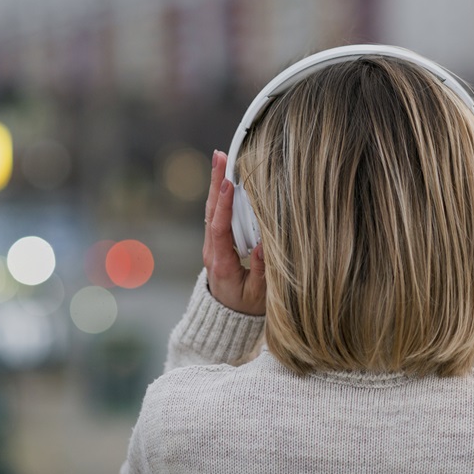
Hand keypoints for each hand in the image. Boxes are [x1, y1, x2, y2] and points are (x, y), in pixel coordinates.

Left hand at [202, 150, 265, 314]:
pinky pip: (217, 214)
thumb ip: (261, 273)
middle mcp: (212, 251)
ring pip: (212, 210)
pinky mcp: (216, 241)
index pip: (220, 230)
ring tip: (222, 158)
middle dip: (217, 183)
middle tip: (220, 156)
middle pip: (211, 212)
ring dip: (217, 184)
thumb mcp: (258, 296)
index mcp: (221, 264)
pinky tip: (226, 178)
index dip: (225, 206)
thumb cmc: (246, 306)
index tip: (231, 183)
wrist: (227, 316)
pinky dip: (221, 194)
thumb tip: (262, 247)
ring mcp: (212, 245)